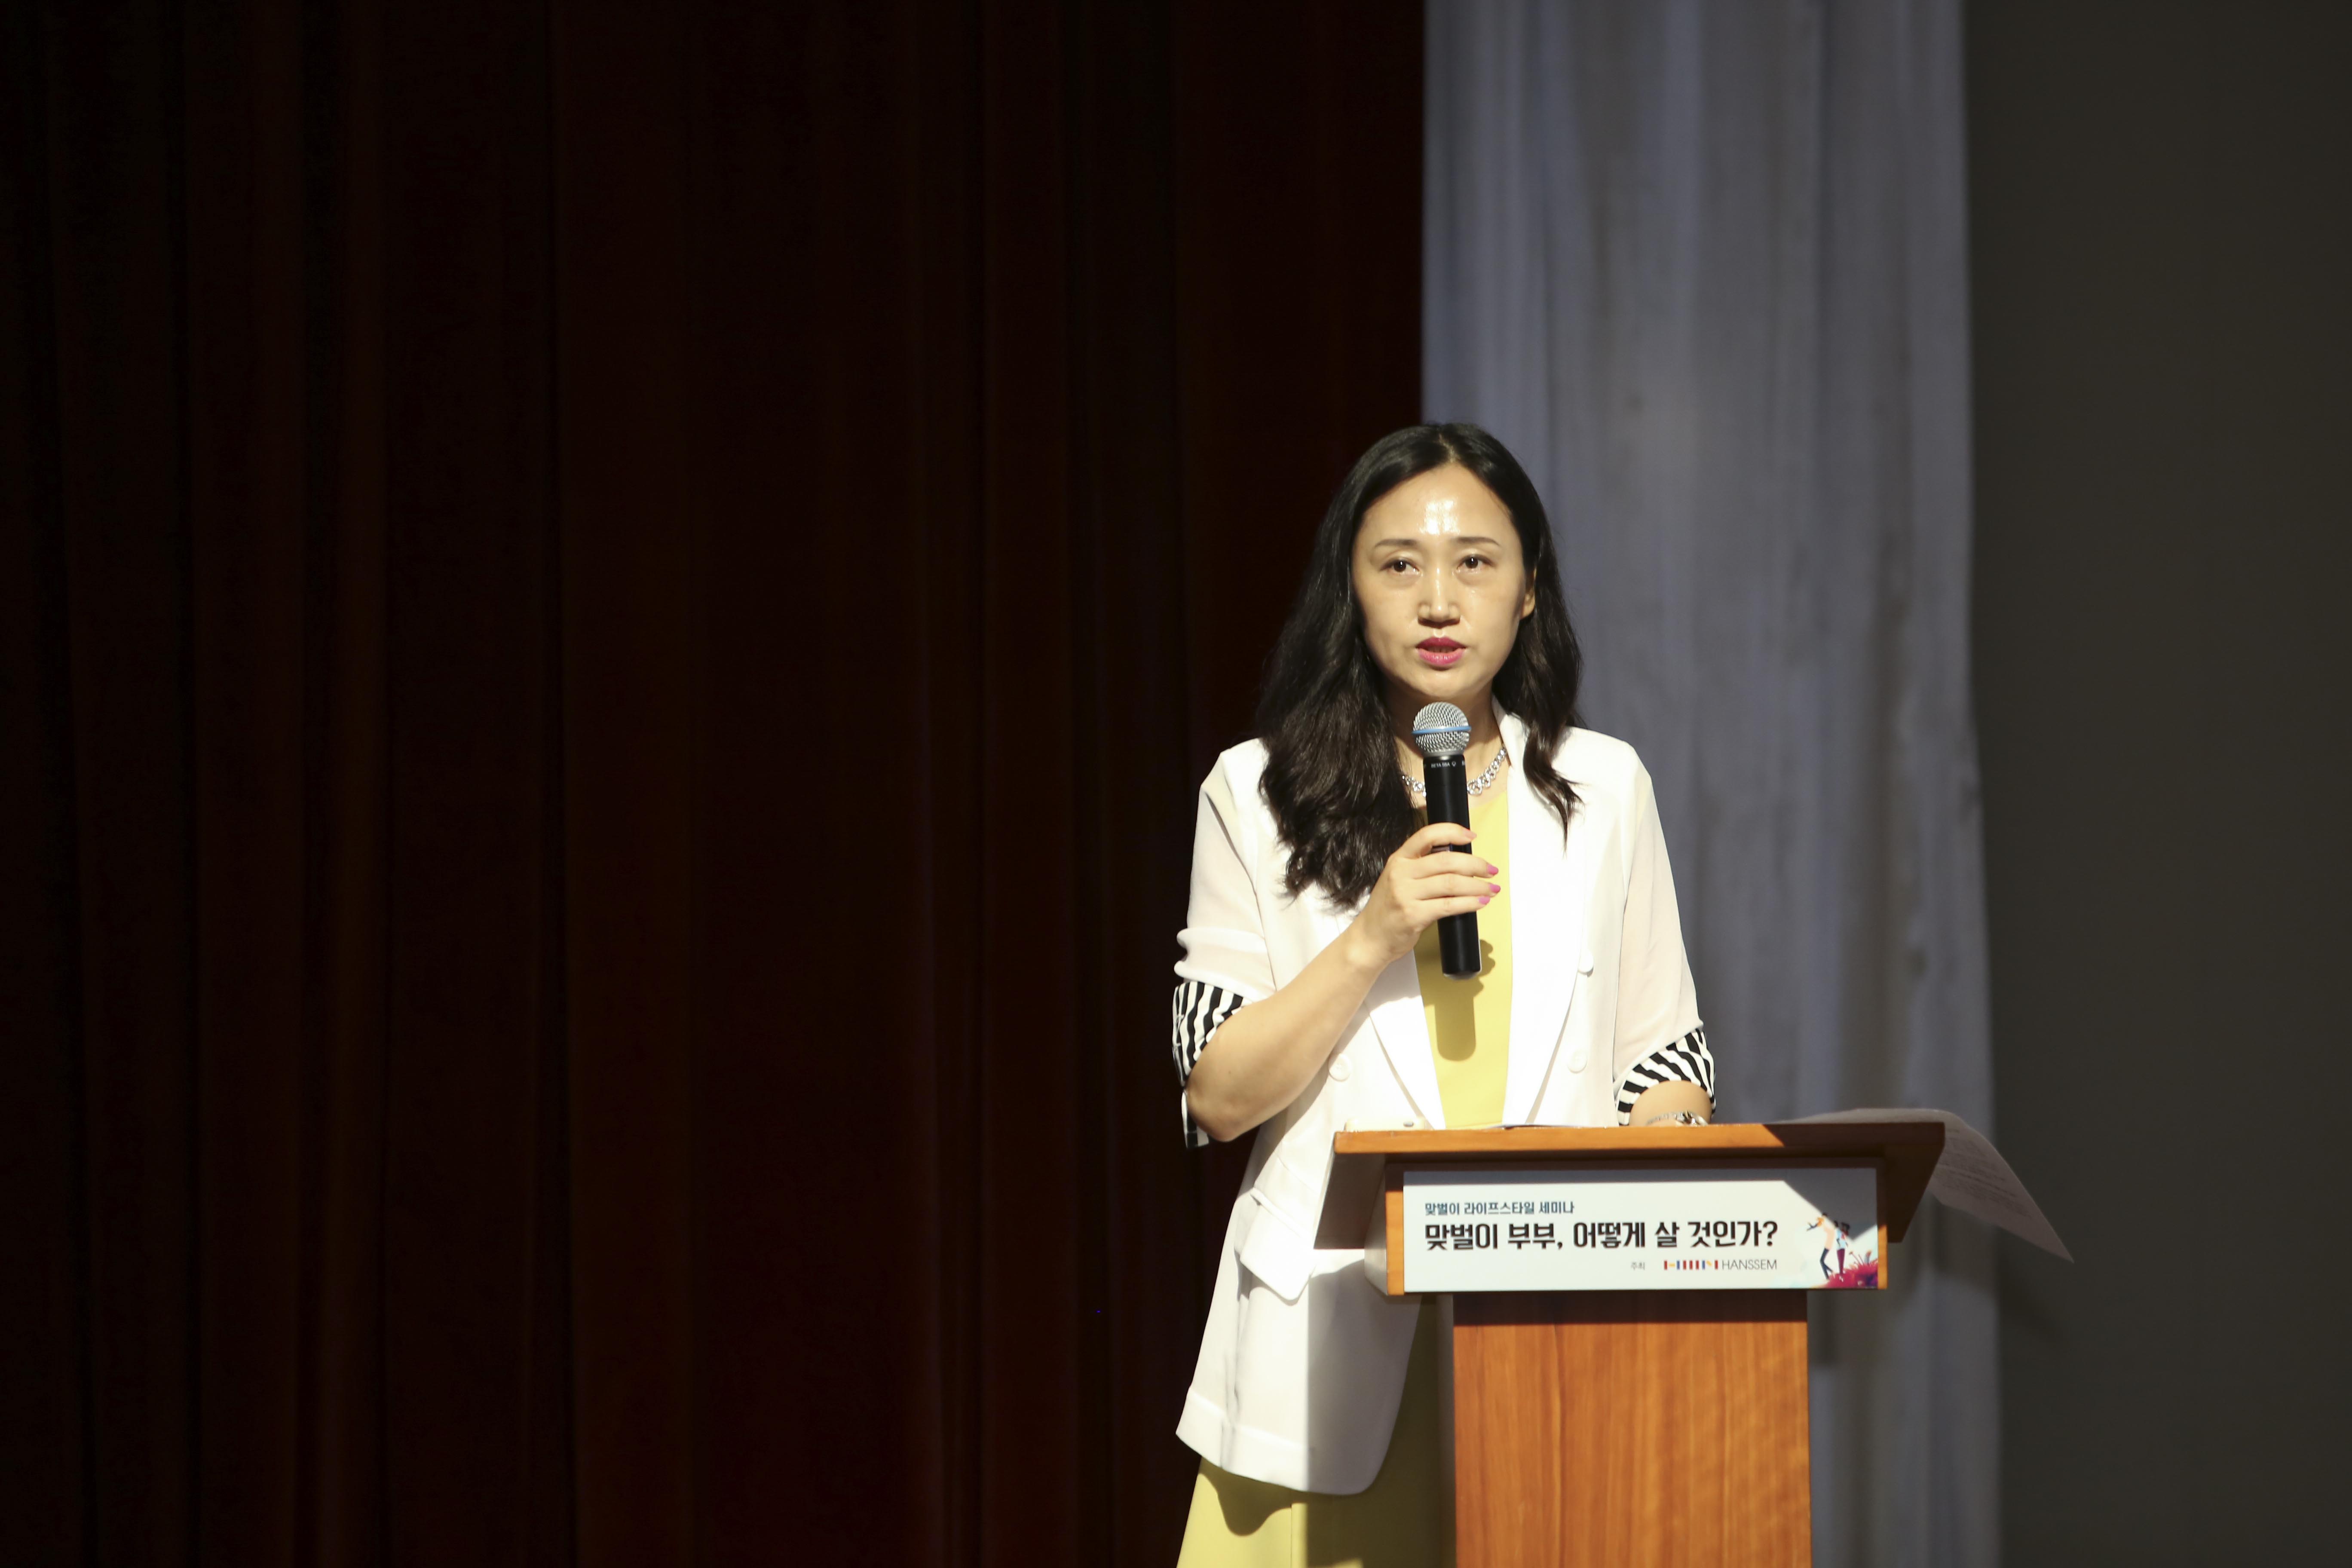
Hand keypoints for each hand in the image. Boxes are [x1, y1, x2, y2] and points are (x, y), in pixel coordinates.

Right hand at [1344, 821, 1498, 969]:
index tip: (1471, 836)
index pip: (1427, 835)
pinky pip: (1449, 906)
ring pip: (1451, 883)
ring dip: (1477, 886)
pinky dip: (1469, 903)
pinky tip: (1480, 902)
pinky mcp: (1413, 915)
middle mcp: (1400, 873)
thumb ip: (1422, 868)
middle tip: (1491, 870)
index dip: (1452, 832)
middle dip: (1475, 864)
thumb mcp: (1399, 879)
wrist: (1370, 938)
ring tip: (1491, 889)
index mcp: (1398, 859)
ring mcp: (1405, 894)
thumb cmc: (1389, 909)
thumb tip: (1460, 863)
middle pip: (1446, 861)